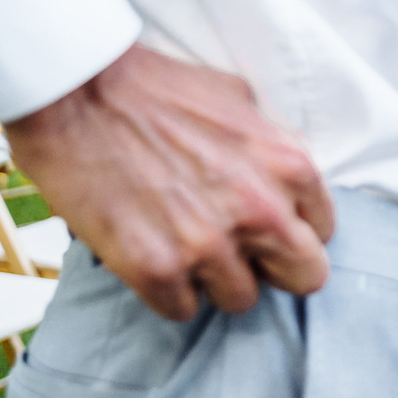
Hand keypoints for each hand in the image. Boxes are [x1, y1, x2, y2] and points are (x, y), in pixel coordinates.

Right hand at [3, 43, 335, 319]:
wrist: (75, 93)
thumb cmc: (153, 88)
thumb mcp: (238, 100)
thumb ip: (269, 145)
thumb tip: (279, 173)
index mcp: (289, 166)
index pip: (322, 231)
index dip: (292, 230)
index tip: (265, 227)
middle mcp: (261, 210)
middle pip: (305, 279)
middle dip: (274, 268)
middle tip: (238, 253)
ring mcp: (209, 245)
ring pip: (241, 301)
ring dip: (214, 280)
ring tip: (181, 245)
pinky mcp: (157, 270)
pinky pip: (181, 310)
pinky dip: (165, 291)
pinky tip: (148, 255)